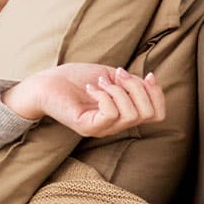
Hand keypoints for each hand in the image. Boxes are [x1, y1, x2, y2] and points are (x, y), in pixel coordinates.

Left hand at [3, 63, 166, 137]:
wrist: (45, 83)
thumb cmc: (75, 78)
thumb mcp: (111, 76)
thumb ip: (130, 82)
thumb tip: (147, 82)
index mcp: (123, 114)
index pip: (157, 114)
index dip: (158, 94)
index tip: (147, 74)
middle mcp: (115, 125)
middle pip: (149, 114)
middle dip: (137, 88)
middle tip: (116, 74)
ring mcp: (102, 128)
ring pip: (132, 115)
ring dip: (119, 90)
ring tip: (100, 82)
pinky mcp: (88, 127)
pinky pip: (111, 114)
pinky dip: (105, 96)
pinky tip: (91, 88)